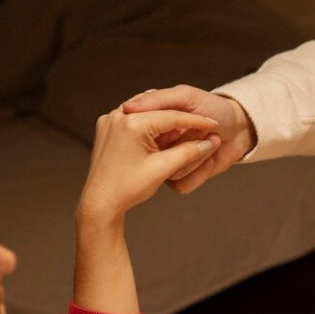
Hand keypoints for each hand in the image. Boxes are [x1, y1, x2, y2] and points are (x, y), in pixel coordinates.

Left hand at [77, 109, 221, 221]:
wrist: (100, 202)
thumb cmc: (129, 187)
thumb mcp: (163, 168)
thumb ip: (188, 152)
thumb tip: (210, 143)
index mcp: (132, 123)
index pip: (172, 117)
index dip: (197, 121)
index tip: (214, 125)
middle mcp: (117, 115)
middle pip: (159, 112)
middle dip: (181, 119)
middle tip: (204, 126)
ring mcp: (109, 120)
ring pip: (146, 114)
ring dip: (164, 121)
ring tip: (184, 130)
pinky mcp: (106, 127)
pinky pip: (133, 119)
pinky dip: (149, 124)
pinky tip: (160, 133)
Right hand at [119, 85, 256, 192]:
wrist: (240, 128)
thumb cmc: (213, 107)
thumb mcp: (186, 97)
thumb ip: (159, 100)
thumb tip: (127, 108)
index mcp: (150, 126)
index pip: (141, 134)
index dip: (163, 131)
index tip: (184, 125)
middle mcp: (155, 147)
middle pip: (154, 156)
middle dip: (184, 144)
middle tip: (204, 131)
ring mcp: (167, 166)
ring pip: (170, 172)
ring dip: (197, 156)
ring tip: (212, 140)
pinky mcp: (181, 180)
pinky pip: (182, 184)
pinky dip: (200, 172)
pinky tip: (211, 159)